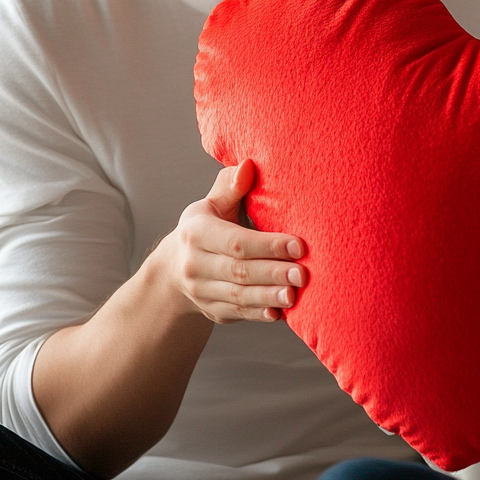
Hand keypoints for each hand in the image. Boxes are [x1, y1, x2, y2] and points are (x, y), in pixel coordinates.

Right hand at [152, 159, 306, 322]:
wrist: (176, 268)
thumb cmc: (208, 225)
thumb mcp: (213, 203)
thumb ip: (231, 185)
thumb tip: (249, 165)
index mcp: (196, 233)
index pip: (236, 242)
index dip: (268, 245)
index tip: (299, 245)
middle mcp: (194, 265)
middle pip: (239, 271)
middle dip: (274, 273)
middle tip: (303, 274)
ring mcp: (201, 292)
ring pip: (239, 296)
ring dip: (270, 297)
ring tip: (296, 294)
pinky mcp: (213, 311)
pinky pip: (239, 313)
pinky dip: (260, 314)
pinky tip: (281, 313)